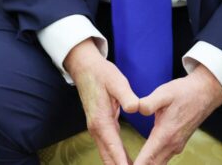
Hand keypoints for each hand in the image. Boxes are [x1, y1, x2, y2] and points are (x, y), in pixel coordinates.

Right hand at [64, 39, 139, 164]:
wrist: (84, 67)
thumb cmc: (101, 73)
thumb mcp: (116, 81)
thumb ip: (127, 96)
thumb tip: (136, 108)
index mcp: (102, 121)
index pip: (114, 149)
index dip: (124, 164)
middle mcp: (97, 129)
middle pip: (109, 158)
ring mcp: (96, 129)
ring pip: (107, 155)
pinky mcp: (99, 126)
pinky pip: (108, 148)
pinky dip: (117, 158)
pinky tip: (126, 163)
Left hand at [133, 66, 221, 164]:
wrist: (205, 93)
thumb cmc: (183, 92)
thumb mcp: (164, 93)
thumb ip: (148, 103)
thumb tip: (135, 109)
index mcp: (166, 134)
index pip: (147, 158)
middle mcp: (172, 145)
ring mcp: (176, 145)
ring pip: (159, 164)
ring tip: (129, 164)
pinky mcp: (177, 143)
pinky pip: (162, 159)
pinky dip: (152, 163)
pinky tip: (143, 161)